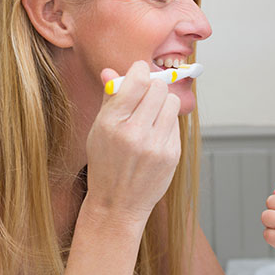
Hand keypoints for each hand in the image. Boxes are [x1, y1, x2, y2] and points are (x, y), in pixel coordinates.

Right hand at [83, 60, 181, 224]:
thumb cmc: (106, 163)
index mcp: (111, 123)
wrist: (118, 204)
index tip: (139, 72)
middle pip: (158, 88)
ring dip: (163, 103)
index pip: (137, 81)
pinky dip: (167, 123)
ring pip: (171, 102)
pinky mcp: (172, 155)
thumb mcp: (98, 130)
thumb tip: (112, 71)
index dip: (140, 70)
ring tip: (151, 115)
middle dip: (152, 87)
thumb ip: (109, 98)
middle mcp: (134, 133)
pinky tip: (155, 135)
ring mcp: (155, 145)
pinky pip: (176, 123)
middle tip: (145, 95)